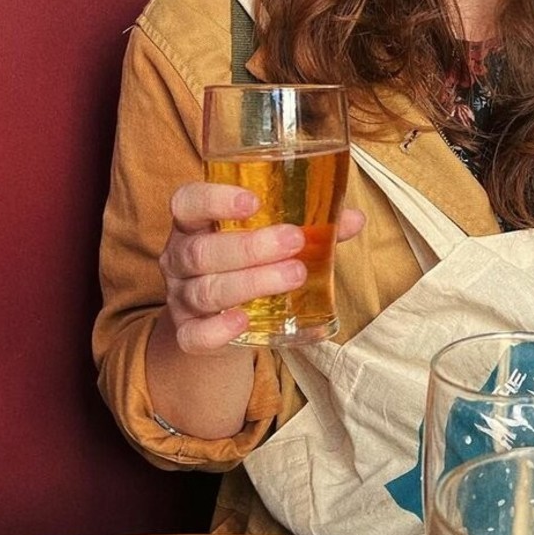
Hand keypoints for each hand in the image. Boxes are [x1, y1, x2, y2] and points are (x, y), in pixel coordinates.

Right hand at [159, 181, 365, 353]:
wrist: (216, 321)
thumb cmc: (245, 264)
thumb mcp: (266, 239)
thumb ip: (308, 227)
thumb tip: (353, 219)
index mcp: (196, 224)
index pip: (188, 202)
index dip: (215, 199)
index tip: (254, 202)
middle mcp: (180, 258)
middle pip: (203, 250)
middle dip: (251, 246)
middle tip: (294, 241)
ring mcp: (180, 298)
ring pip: (207, 290)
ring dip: (252, 282)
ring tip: (294, 274)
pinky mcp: (187, 334)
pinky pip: (195, 335)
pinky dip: (219, 329)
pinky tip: (244, 320)